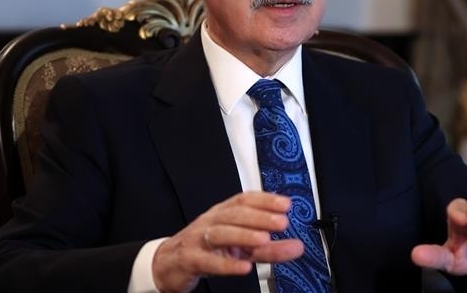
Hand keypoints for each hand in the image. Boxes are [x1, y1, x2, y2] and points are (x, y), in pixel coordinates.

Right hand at [151, 191, 303, 292]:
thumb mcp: (241, 248)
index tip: (286, 204)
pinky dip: (226, 263)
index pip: (244, 200)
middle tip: (282, 222)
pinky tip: (243, 266)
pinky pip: (208, 260)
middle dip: (259, 216)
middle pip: (234, 214)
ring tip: (264, 240)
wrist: (168, 264)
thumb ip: (270, 248)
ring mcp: (199, 239)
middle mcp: (211, 221)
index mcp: (224, 213)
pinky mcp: (190, 259)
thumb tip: (298, 246)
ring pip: (220, 233)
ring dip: (243, 235)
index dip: (265, 200)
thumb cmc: (208, 250)